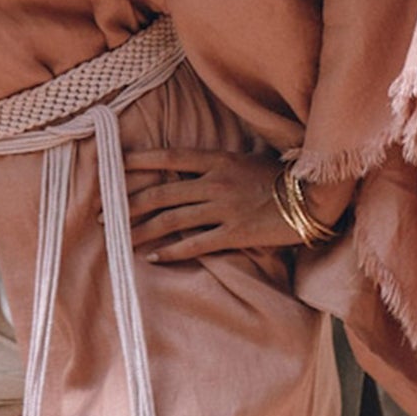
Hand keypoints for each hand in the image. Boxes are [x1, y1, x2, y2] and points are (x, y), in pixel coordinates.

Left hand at [123, 146, 296, 261]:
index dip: (138, 162)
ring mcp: (223, 208)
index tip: (111, 167)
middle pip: (160, 194)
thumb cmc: (281, 178)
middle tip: (102, 213)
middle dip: (126, 204)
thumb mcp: (245, 160)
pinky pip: (195, 244)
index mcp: (217, 160)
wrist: (313, 197)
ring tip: (119, 238)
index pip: (168, 158)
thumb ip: (216, 166)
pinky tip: (153, 257)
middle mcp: (214, 183)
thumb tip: (189, 171)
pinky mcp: (234, 233)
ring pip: (170, 220)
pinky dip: (171, 251)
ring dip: (140, 230)